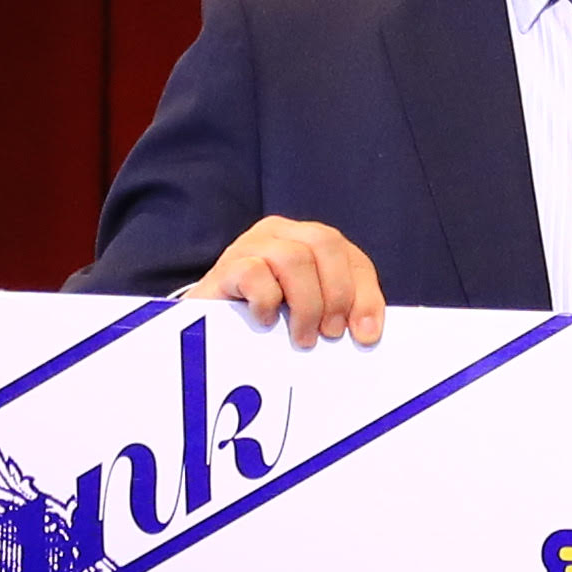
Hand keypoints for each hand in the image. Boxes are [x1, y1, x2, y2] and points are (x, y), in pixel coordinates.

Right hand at [189, 217, 384, 350]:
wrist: (206, 327)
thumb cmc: (266, 321)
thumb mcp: (308, 312)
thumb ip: (337, 312)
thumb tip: (365, 333)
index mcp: (309, 241)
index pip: (352, 258)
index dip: (365, 295)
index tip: (365, 335)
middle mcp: (281, 234)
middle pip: (325, 243)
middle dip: (337, 294)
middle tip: (330, 334)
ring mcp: (251, 245)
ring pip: (294, 258)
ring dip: (306, 305)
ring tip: (302, 337)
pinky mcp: (226, 266)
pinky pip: (255, 273)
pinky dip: (267, 302)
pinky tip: (266, 322)